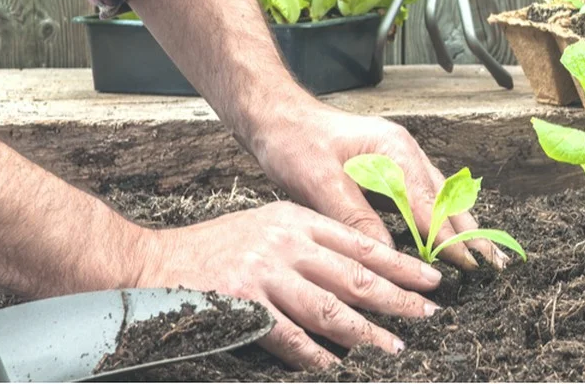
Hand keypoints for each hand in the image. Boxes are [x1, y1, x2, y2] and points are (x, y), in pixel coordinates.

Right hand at [135, 200, 440, 368]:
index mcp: (296, 220)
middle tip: (428, 315)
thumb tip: (358, 271)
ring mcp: (265, 273)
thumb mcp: (267, 227)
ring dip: (366, 332)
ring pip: (330, 308)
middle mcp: (285, 242)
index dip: (400, 263)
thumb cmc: (215, 249)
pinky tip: (335, 366)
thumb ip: (308, 243)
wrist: (154, 263)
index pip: (360, 243)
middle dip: (397, 297)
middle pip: (354, 274)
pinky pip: (289, 336)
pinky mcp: (243, 305)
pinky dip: (315, 354)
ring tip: (394, 347)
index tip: (430, 279)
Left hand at [251, 103, 508, 269]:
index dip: (448, 238)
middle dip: (470, 232)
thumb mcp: (319, 181)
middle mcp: (404, 151)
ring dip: (460, 226)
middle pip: (446, 198)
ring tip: (483, 255)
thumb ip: (355, 217)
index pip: (429, 203)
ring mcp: (399, 158)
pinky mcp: (389, 167)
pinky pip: (423, 196)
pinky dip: (438, 218)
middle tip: (494, 265)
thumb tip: (385, 255)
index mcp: (393, 149)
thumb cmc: (294, 142)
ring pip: (439, 197)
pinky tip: (447, 237)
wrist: (276, 116)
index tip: (469, 265)